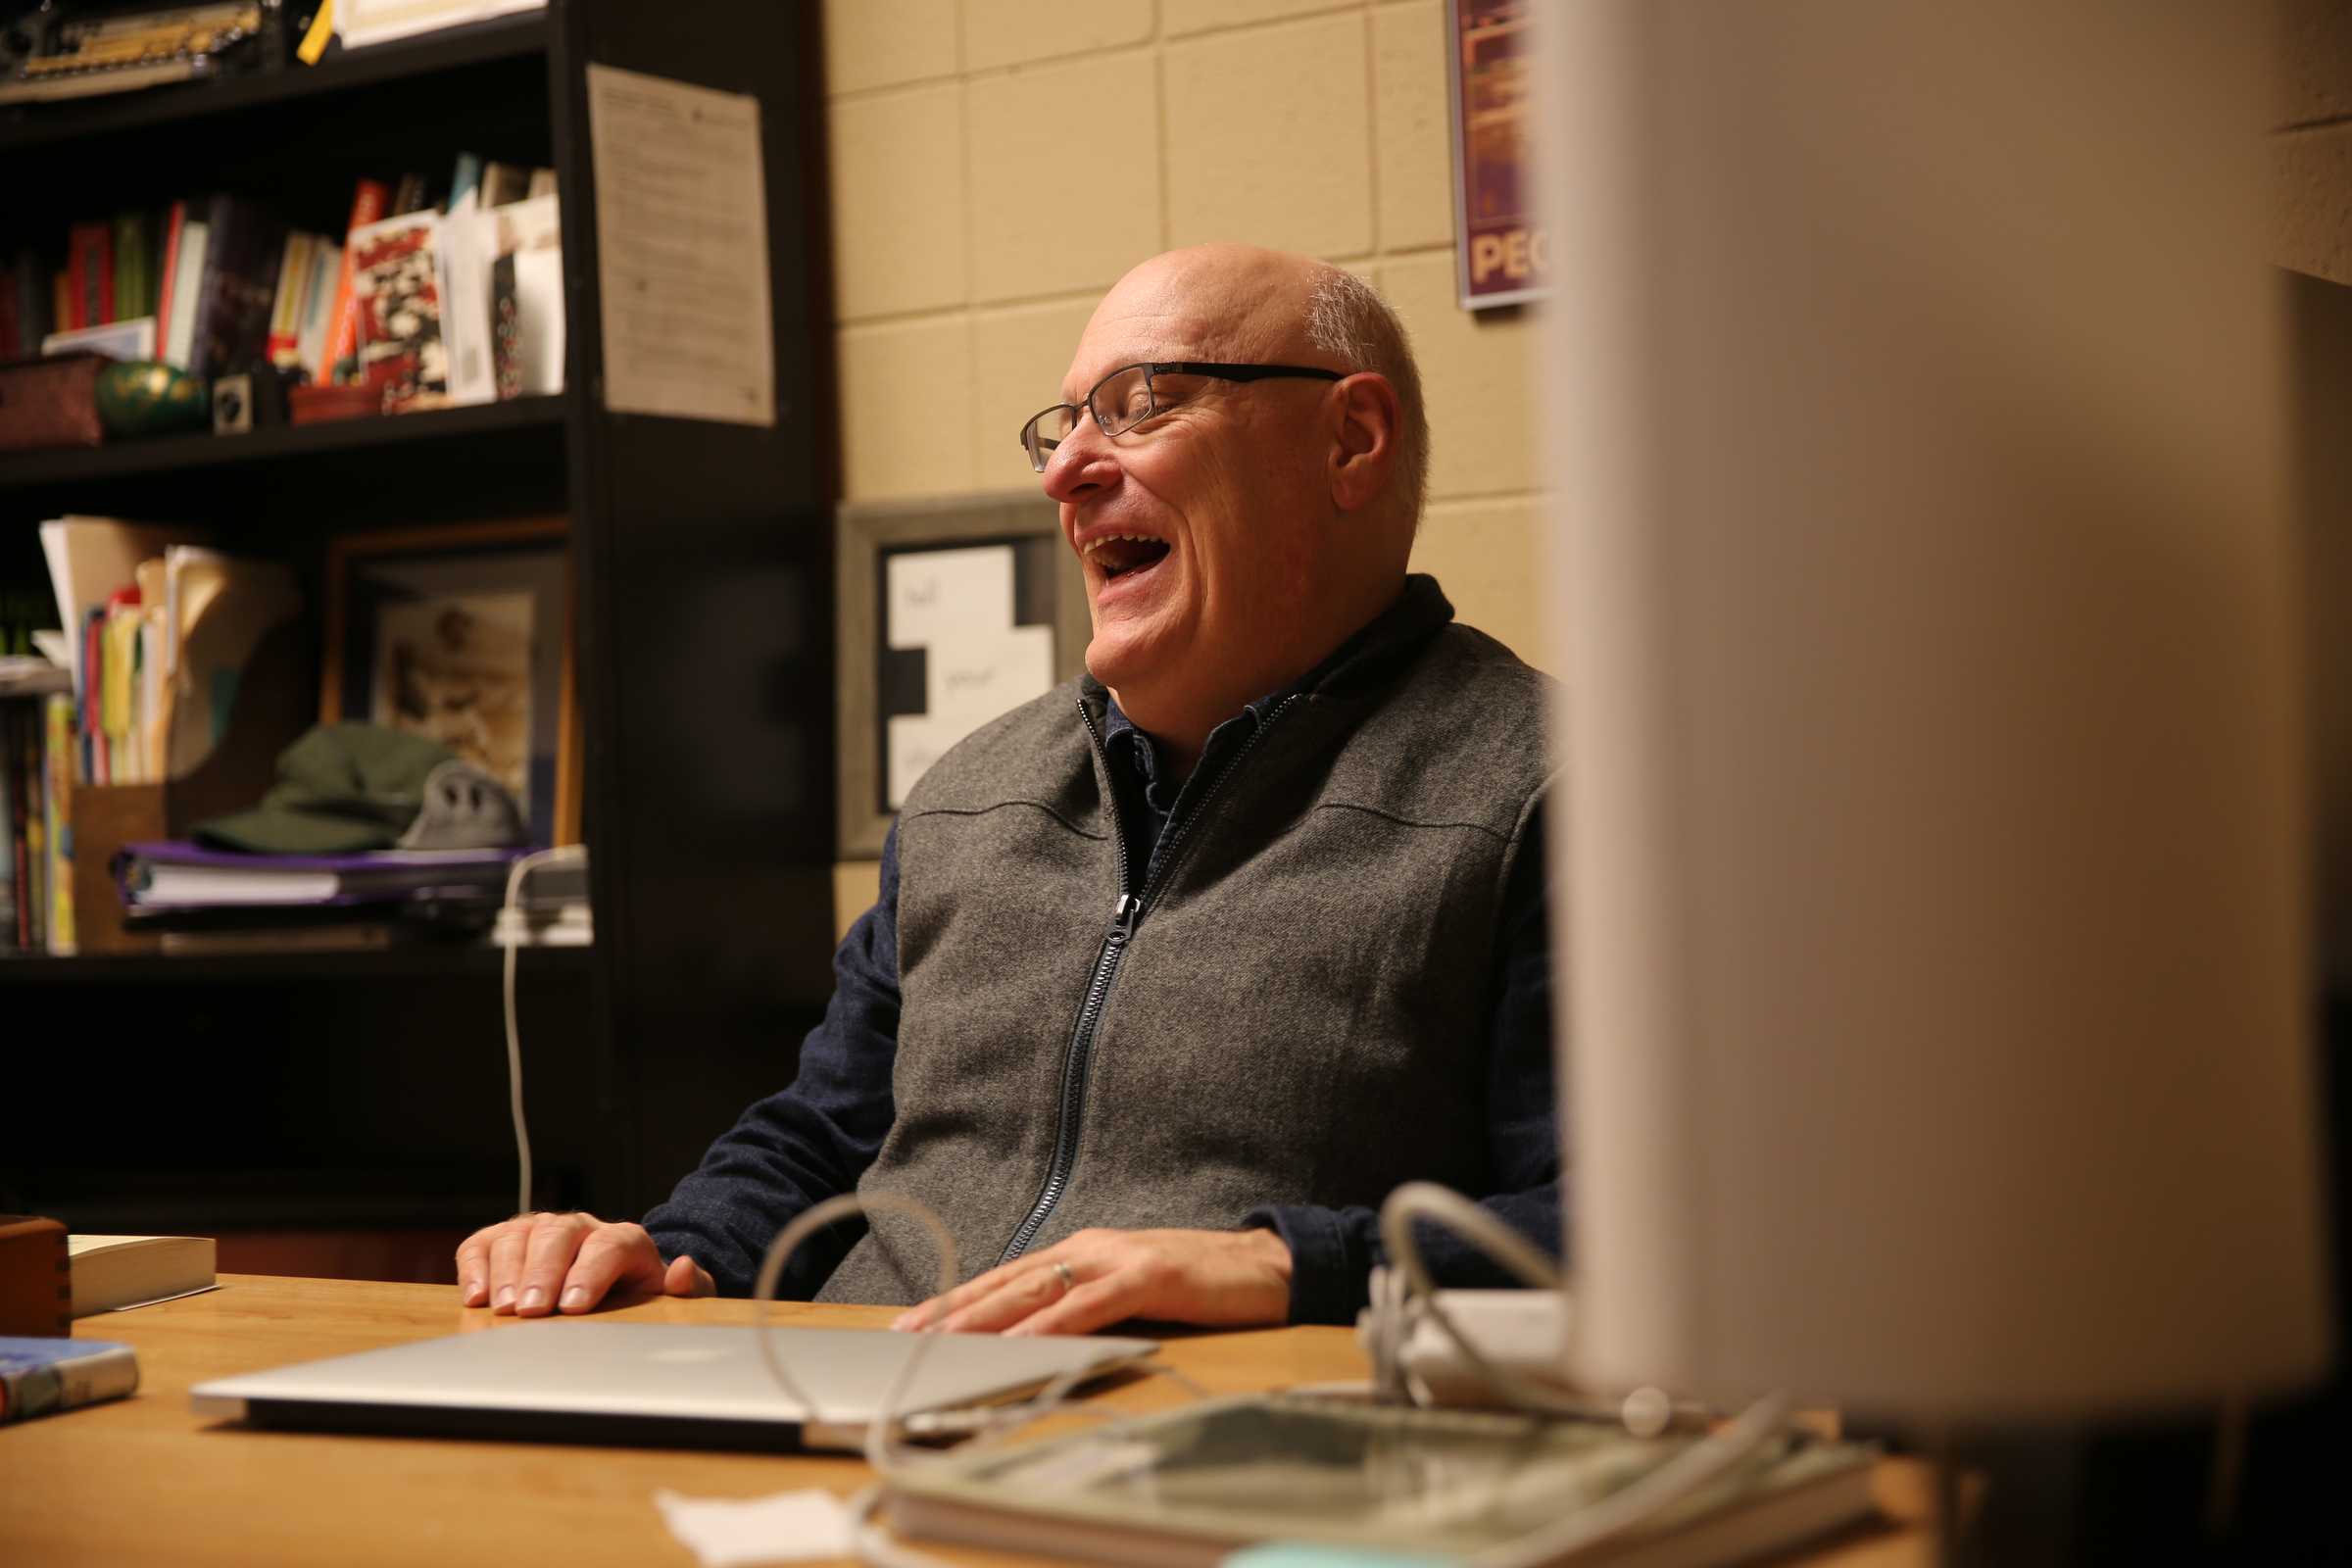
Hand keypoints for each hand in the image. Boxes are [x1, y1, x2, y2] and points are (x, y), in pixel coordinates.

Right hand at [455, 1212, 714, 1316]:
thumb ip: (688, 1286)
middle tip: (532, 1310)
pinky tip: (475, 1296)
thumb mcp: (670, 1294)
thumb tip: (681, 1270)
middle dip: (544, 1271)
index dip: (591, 1273)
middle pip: (559, 1235)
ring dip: (509, 1271)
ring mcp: (538, 1229)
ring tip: (504, 1307)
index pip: (609, 1246)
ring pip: (519, 1235)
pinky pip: (482, 1244)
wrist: (612, 1276)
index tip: (573, 1307)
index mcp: (624, 1239)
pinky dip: (474, 1267)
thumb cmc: (636, 1293)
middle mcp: (579, 1226)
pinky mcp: (502, 1240)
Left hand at [891, 1227, 1292, 1336]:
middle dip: (956, 1308)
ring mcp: (1119, 1259)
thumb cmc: (1199, 1285)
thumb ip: (1085, 1307)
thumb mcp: (1129, 1294)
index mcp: (1083, 1253)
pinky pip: (1091, 1305)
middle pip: (1010, 1280)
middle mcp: (1091, 1249)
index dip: (960, 1298)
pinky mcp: (1150, 1277)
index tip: (915, 1322)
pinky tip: (1025, 1342)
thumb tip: (1035, 1337)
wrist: (1267, 1265)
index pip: (1008, 1277)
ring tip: (947, 1340)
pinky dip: (1054, 1324)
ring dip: (989, 1317)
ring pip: (1039, 1289)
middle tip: (909, 1333)